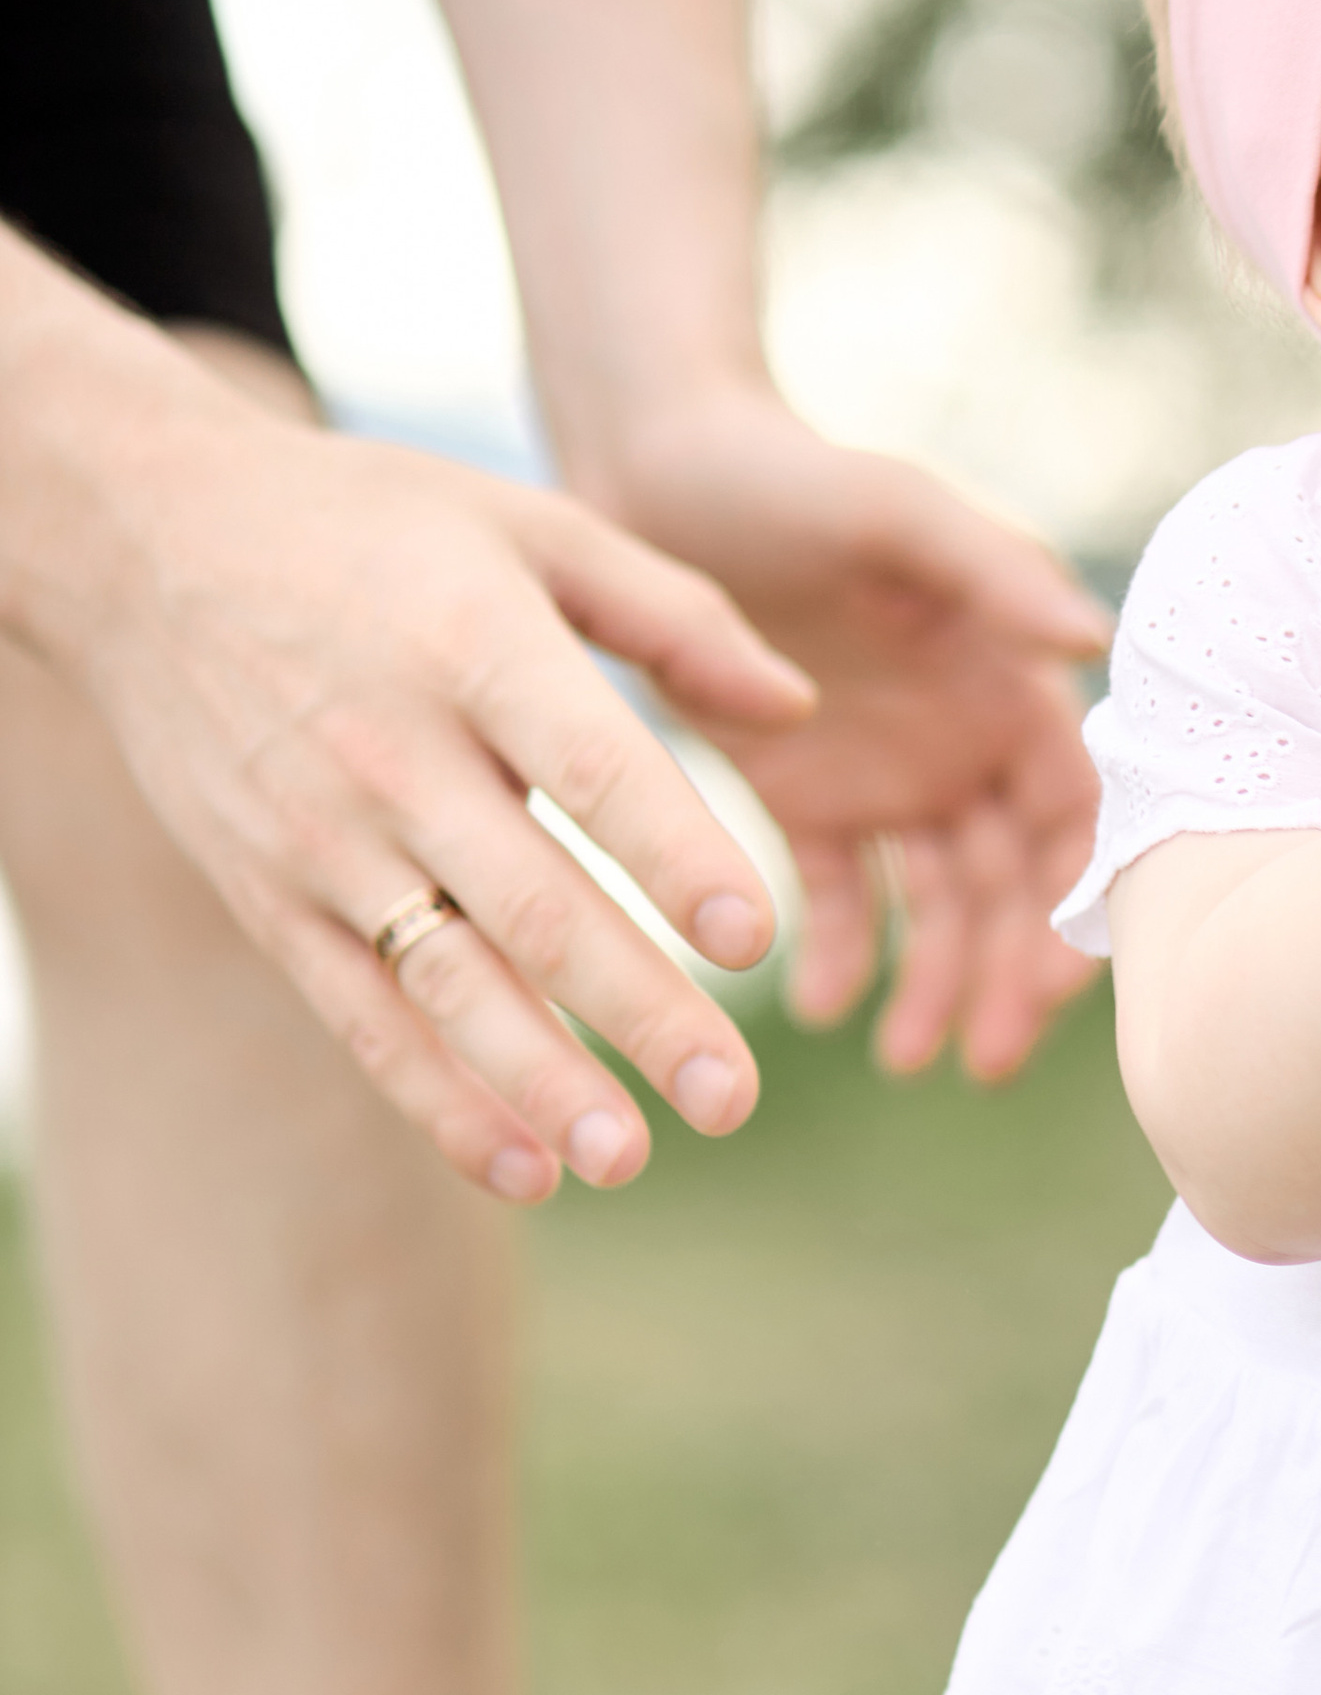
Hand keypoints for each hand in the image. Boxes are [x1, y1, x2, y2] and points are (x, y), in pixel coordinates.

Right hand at [12, 306, 824, 1203]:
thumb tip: (800, 707)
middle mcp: (393, 752)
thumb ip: (672, 611)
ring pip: (447, 981)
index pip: (586, 765)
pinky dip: (440, 1100)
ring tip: (631, 1158)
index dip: (671, 853)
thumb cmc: (374, 529)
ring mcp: (323, 838)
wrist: (146, 541)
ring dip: (540, 1081)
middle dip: (637, 1009)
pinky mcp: (271, 899)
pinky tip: (525, 1170)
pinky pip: (364, 1017)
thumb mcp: (525, 524)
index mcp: (471, 645)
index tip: (756, 938)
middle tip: (732, 1099)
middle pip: (531, 903)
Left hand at [587, 386, 1109, 1080]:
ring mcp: (888, 777)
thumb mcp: (894, 512)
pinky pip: (838, 897)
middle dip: (1009, 974)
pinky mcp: (805, 799)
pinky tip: (820, 1008)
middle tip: (985, 1059)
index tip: (1049, 981)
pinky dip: (839, 955)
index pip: (1077, 815)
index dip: (1076, 900)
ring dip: (933, 985)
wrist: (650, 467)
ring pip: (935, 907)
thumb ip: (992, 570)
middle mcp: (964, 742)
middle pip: (1015, 885)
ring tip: (902, 1056)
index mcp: (1009, 681)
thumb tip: (1098, 635)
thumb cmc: (787, 476)